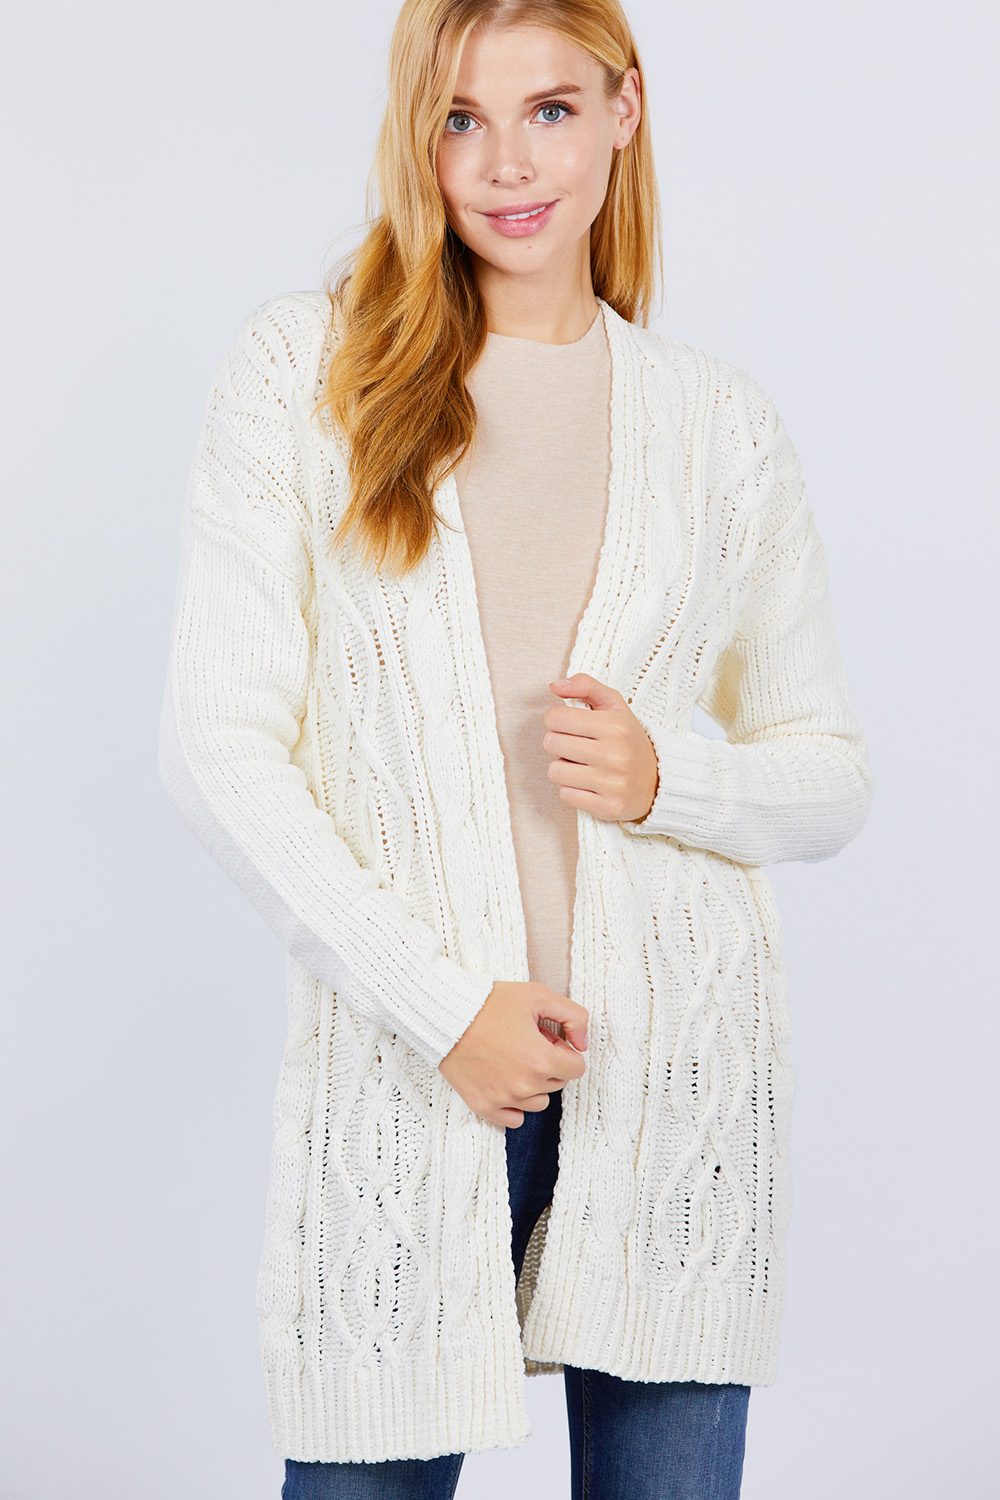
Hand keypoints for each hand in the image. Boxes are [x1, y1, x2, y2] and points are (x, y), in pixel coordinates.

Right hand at [438, 980, 589, 1127]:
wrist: (445, 1015)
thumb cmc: (490, 1003)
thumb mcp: (538, 996)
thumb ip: (574, 1016)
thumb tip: (582, 1044)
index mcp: (542, 1060)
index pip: (576, 1068)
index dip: (563, 1050)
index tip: (545, 1038)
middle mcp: (526, 1086)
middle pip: (557, 1084)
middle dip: (548, 1065)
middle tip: (525, 1043)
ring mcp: (504, 1099)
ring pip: (538, 1102)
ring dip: (533, 1084)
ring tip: (512, 1059)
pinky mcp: (484, 1107)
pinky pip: (514, 1119)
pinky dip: (514, 1104)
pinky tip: (503, 1080)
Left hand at [543, 672, 658, 822]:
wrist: (658, 782)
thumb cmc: (628, 740)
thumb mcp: (614, 706)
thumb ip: (585, 686)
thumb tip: (554, 686)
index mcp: (614, 725)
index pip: (555, 718)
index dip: (557, 720)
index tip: (570, 725)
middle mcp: (614, 754)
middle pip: (551, 743)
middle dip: (558, 743)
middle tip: (575, 746)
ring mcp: (611, 783)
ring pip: (555, 772)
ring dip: (563, 768)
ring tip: (581, 766)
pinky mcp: (607, 807)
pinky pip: (565, 795)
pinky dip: (571, 789)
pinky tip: (588, 784)